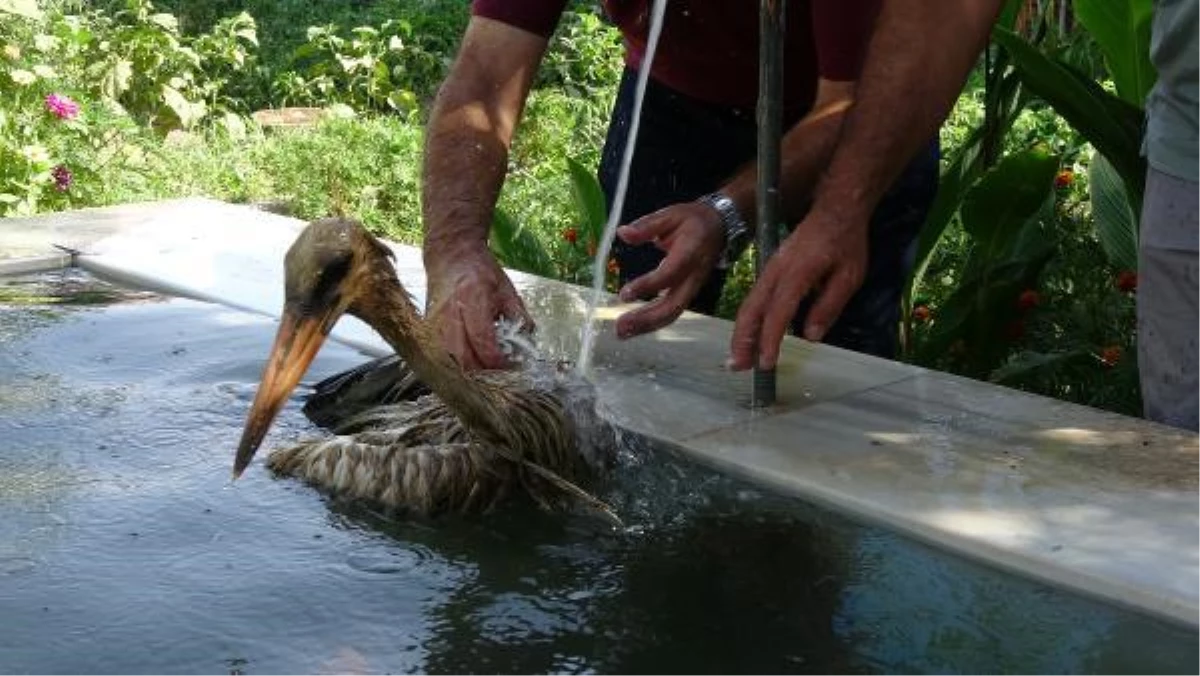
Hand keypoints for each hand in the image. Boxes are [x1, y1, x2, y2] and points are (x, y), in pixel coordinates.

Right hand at [424, 244, 533, 370]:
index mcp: (472, 298)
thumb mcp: (507, 290)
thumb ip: (519, 319)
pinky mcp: (427, 330)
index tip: (512, 366)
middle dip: (484, 373)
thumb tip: (527, 348)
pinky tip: (472, 362)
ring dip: (470, 372)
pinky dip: (458, 365)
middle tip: (501, 373)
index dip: (498, 360)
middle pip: (463, 358)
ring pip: (450, 362)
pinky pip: (442, 357)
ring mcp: (434, 323)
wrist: (449, 256)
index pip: (482, 340)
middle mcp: (449, 313)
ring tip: (487, 369)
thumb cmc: (480, 272)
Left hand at [613, 202, 725, 338]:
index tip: (624, 295)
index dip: (648, 286)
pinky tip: (633, 329)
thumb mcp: (670, 214)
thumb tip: (622, 233)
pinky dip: (652, 324)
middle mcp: (693, 277)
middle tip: (620, 326)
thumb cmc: (693, 220)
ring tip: (622, 333)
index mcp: (690, 253)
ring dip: (647, 326)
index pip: (669, 274)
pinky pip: (671, 313)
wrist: (720, 227)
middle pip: (673, 305)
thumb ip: (647, 226)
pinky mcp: (687, 294)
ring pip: (672, 314)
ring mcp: (692, 288)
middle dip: (646, 319)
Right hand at [729, 207, 868, 370]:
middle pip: (752, 310)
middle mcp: (776, 271)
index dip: (770, 340)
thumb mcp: (849, 276)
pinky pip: (755, 297)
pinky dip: (749, 319)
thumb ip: (828, 306)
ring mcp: (770, 269)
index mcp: (796, 274)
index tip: (766, 364)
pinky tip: (750, 335)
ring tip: (739, 358)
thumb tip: (811, 336)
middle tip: (738, 367)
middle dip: (743, 340)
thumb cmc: (845, 242)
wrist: (835, 208)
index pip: (778, 313)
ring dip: (742, 332)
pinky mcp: (771, 269)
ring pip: (749, 304)